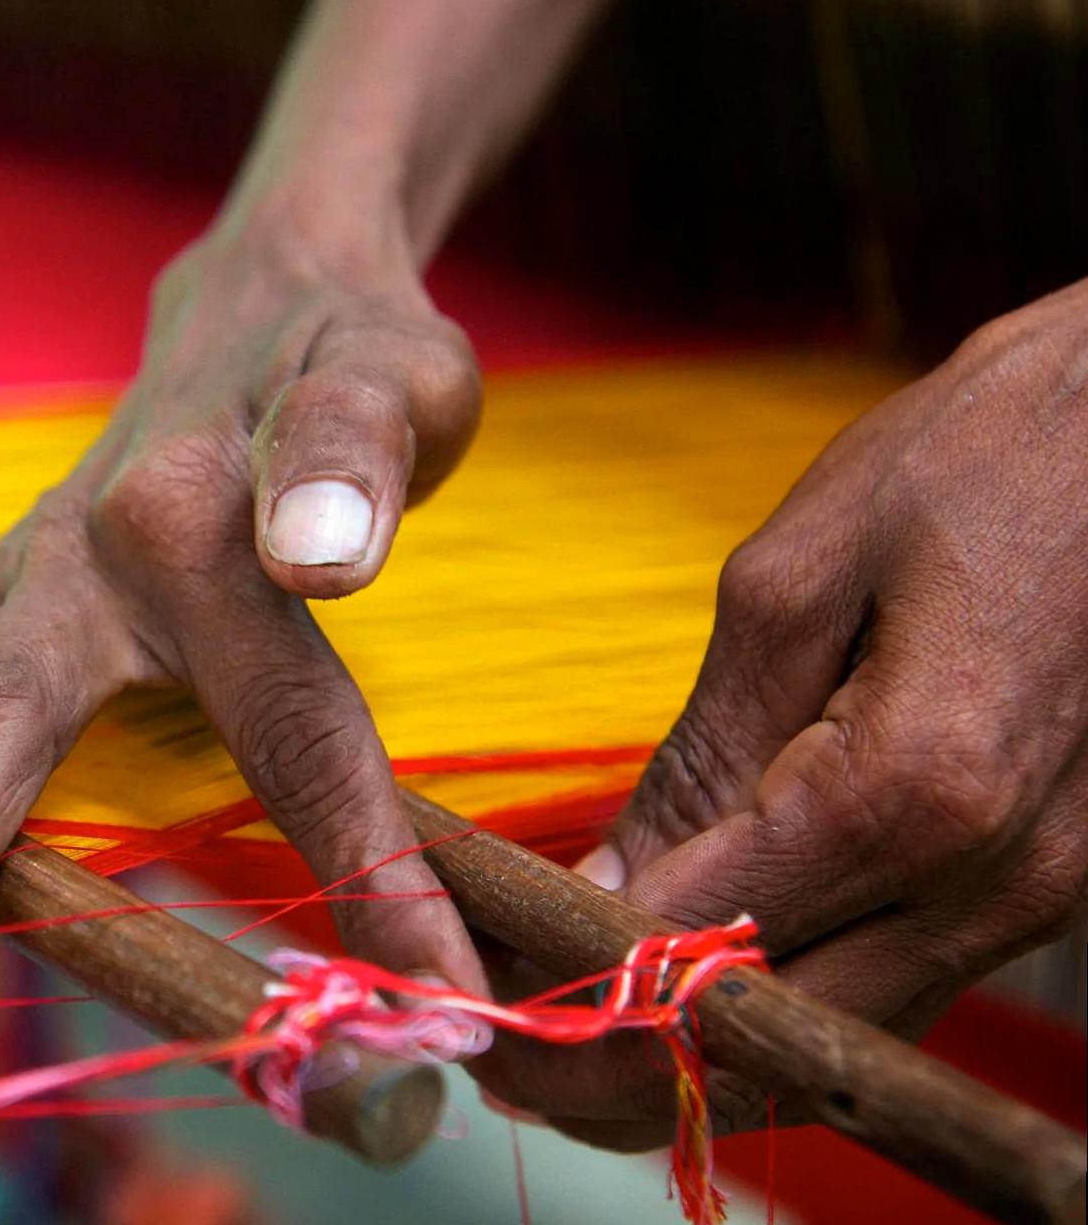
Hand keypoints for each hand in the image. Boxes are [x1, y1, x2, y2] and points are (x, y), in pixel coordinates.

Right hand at [0, 223, 485, 1003]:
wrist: (265, 300)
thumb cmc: (350, 358)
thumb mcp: (395, 378)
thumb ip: (357, 456)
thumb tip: (321, 553)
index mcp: (202, 527)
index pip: (297, 729)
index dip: (366, 872)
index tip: (428, 1003)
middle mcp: (80, 554)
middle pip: (2, 715)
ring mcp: (10, 576)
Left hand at [472, 280, 1087, 1142]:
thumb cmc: (976, 461)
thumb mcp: (795, 582)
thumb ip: (704, 753)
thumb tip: (612, 879)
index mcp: (913, 792)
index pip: (698, 941)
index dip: (573, 970)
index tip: (484, 966)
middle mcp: (992, 881)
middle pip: (775, 1037)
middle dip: (624, 1054)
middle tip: (509, 1036)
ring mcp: (1039, 896)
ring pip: (843, 1035)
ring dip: (703, 1046)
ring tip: (580, 1008)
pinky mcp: (1050, 884)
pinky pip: (900, 984)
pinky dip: (791, 999)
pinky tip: (702, 968)